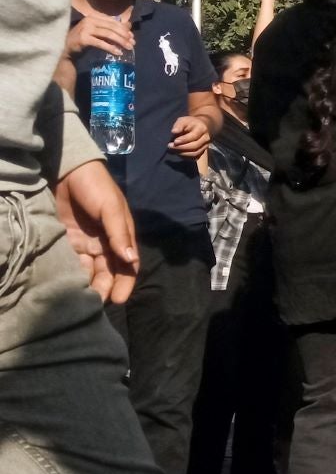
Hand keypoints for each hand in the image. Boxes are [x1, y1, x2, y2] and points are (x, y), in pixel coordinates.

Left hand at [53, 160, 138, 304]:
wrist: (67, 170)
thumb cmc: (96, 187)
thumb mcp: (112, 209)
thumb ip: (120, 234)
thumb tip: (131, 261)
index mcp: (121, 237)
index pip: (127, 265)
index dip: (124, 283)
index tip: (117, 300)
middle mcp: (105, 243)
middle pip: (108, 272)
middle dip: (105, 288)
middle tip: (97, 303)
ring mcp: (86, 243)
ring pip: (90, 270)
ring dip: (89, 284)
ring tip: (82, 298)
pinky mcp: (68, 240)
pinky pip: (72, 261)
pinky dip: (72, 272)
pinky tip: (69, 282)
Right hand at [66, 13, 132, 58]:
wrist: (67, 49)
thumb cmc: (83, 40)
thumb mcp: (97, 33)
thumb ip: (110, 29)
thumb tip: (129, 26)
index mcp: (93, 17)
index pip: (112, 22)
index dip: (124, 29)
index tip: (132, 37)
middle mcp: (89, 21)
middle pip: (112, 27)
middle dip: (124, 36)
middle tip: (133, 43)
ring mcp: (85, 29)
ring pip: (108, 34)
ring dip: (121, 41)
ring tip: (129, 48)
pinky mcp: (84, 39)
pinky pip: (101, 43)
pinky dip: (111, 48)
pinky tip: (118, 53)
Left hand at [169, 115, 211, 159]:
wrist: (203, 126)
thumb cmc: (191, 122)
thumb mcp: (184, 120)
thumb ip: (179, 125)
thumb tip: (173, 131)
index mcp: (202, 129)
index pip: (193, 136)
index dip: (184, 140)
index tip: (174, 141)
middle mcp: (206, 138)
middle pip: (195, 146)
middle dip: (181, 148)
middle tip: (170, 146)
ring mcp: (206, 146)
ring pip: (195, 153)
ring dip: (183, 153)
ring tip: (173, 151)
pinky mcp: (203, 151)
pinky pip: (195, 157)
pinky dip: (186, 157)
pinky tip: (178, 153)